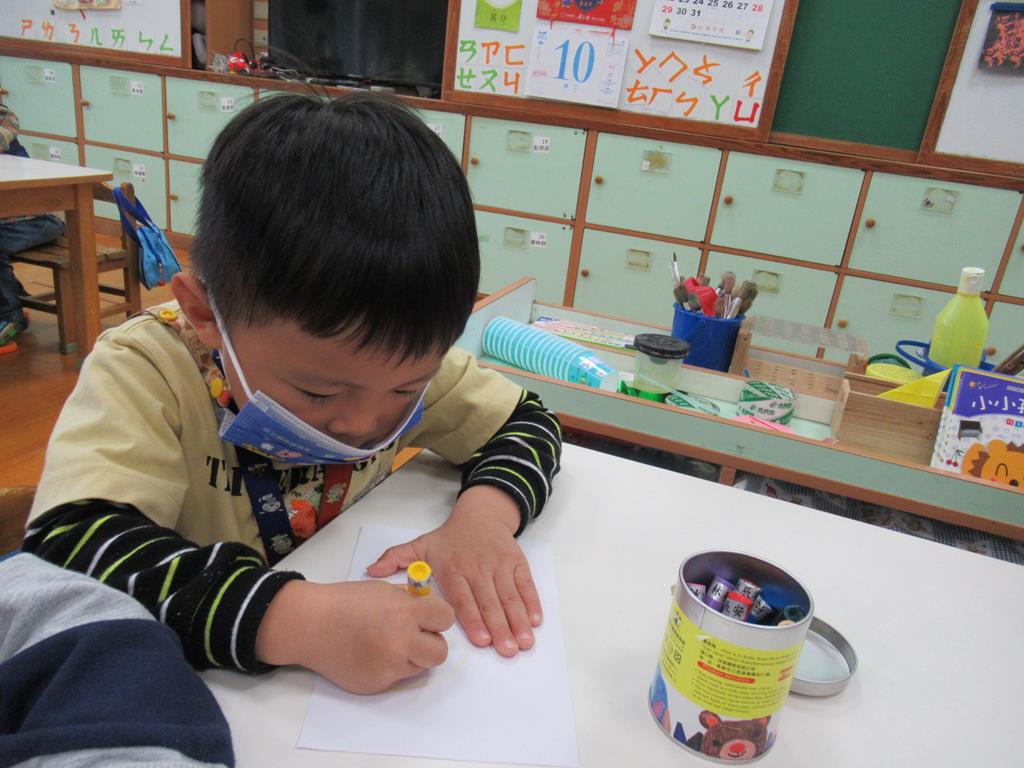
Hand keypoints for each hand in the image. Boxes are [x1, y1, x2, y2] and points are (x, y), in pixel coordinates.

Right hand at [255, 579, 453, 693]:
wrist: (310, 625)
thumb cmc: (344, 602)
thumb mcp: (383, 589)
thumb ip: (410, 600)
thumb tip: (429, 609)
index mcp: (404, 612)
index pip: (446, 618)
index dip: (437, 616)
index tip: (428, 615)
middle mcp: (400, 642)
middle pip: (440, 652)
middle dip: (431, 642)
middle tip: (415, 634)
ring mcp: (389, 667)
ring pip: (420, 667)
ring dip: (412, 656)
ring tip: (388, 643)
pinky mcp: (378, 684)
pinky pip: (398, 677)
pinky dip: (392, 667)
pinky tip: (372, 654)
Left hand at [366, 485, 542, 656]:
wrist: (481, 513)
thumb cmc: (450, 538)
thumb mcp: (421, 545)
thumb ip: (395, 559)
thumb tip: (370, 572)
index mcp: (454, 569)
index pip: (464, 598)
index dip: (473, 619)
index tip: (481, 640)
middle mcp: (478, 568)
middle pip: (490, 602)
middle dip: (500, 627)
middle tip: (507, 650)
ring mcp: (500, 566)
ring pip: (510, 597)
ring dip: (518, 620)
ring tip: (524, 643)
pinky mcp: (517, 563)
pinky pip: (526, 585)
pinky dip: (532, 603)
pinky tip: (535, 622)